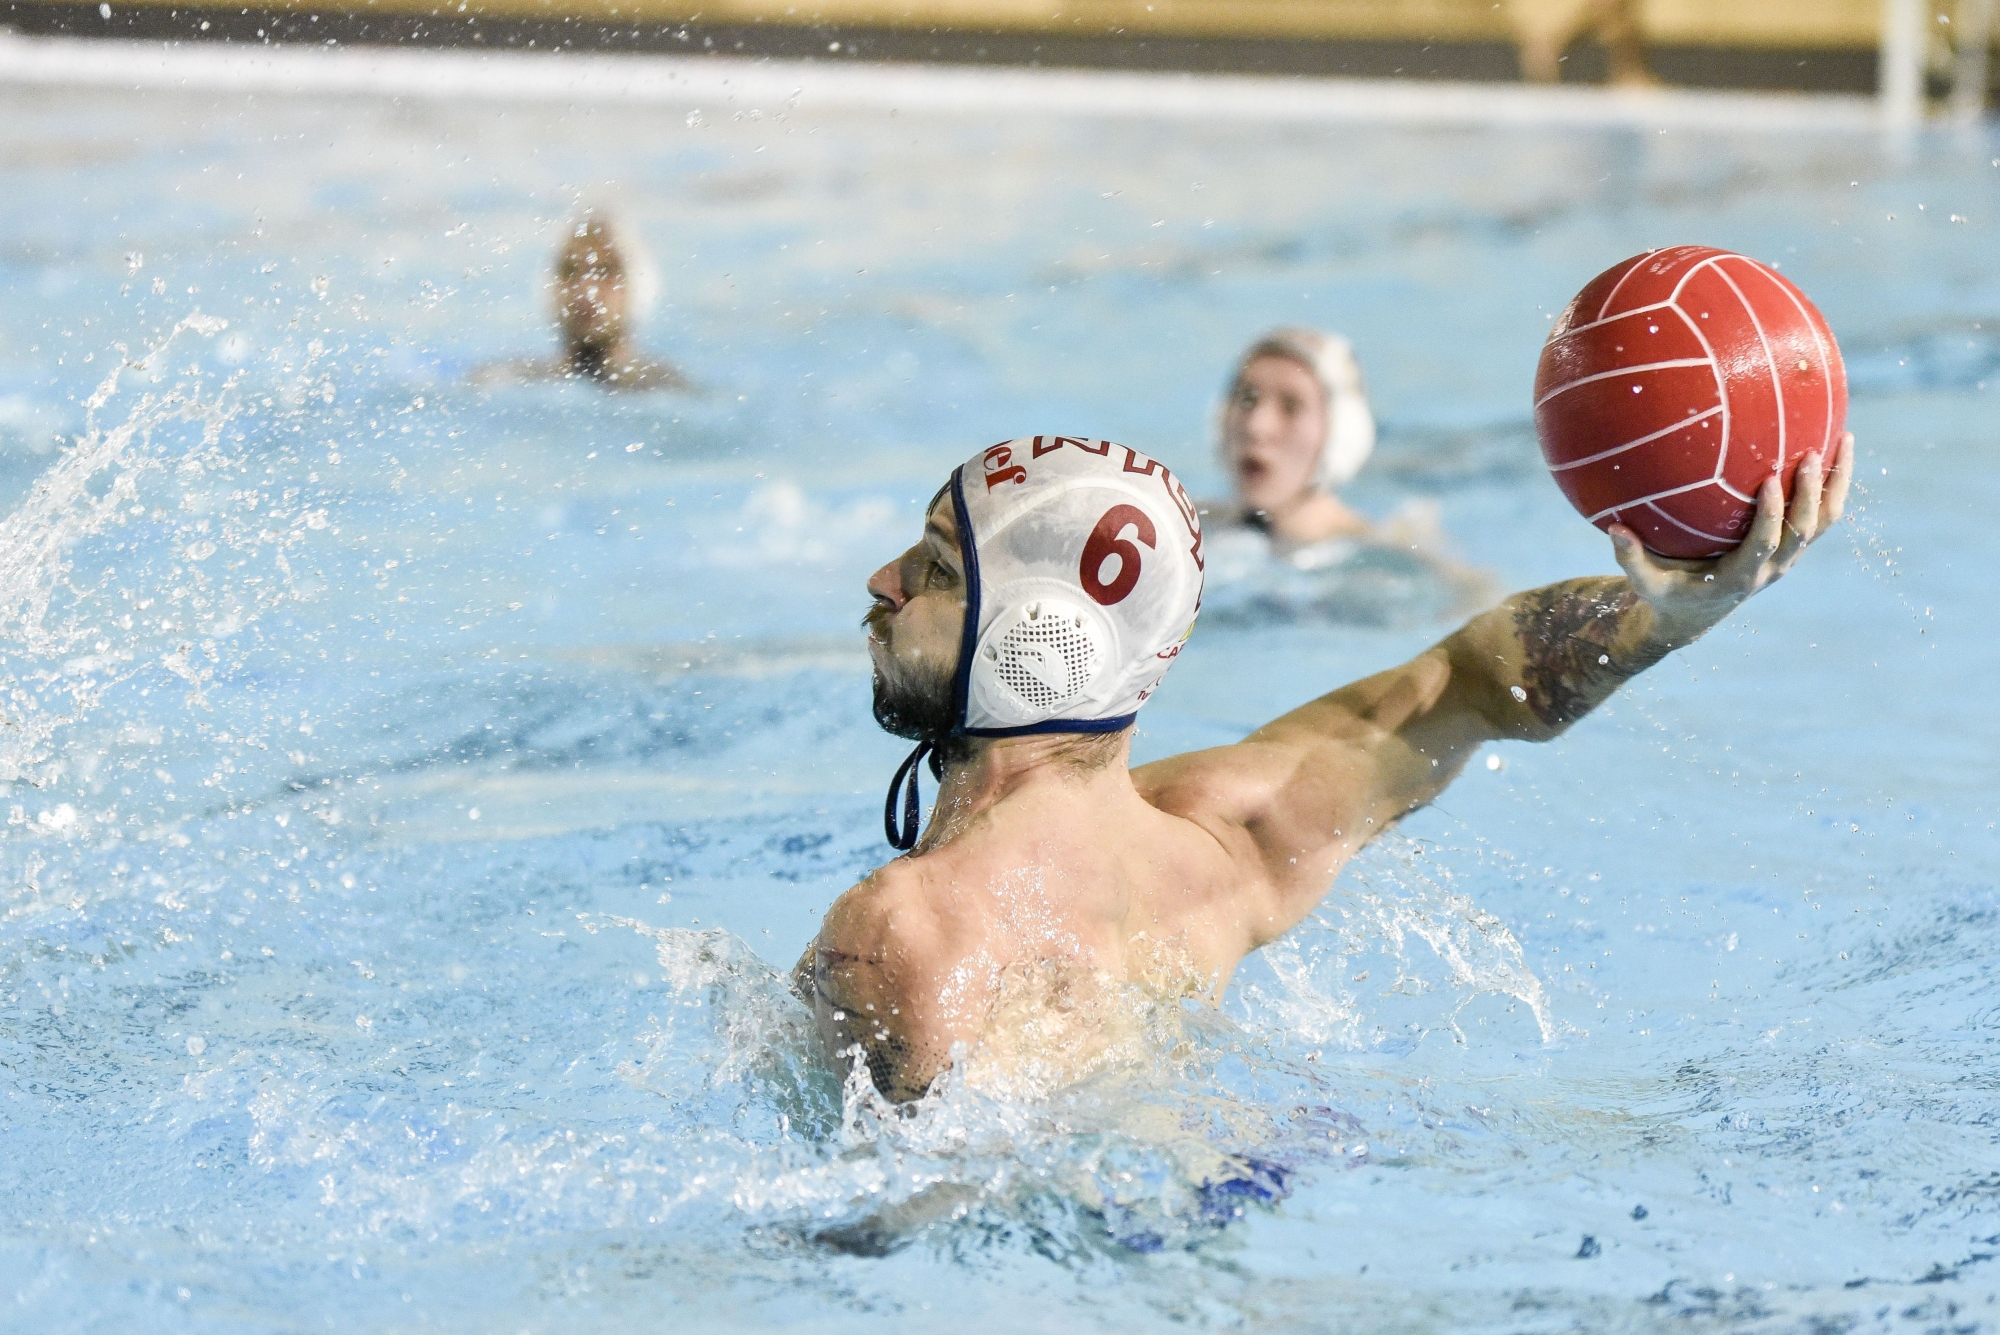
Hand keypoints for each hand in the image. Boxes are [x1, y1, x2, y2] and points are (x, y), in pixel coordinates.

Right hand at [1609, 431, 1853, 646]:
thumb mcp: (1645, 583)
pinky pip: (1821, 514)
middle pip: (1805, 531)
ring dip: (1836, 483)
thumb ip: (1630, 559)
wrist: (1695, 615)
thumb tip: (1612, 529)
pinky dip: (1831, 484)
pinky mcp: (1791, 545)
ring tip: (1843, 439)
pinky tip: (1834, 447)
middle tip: (1809, 455)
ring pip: (1824, 521)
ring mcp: (1787, 557)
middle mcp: (1772, 568)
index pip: (1765, 545)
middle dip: (1810, 494)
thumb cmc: (1666, 593)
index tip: (1771, 480)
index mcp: (1740, 577)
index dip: (1773, 515)